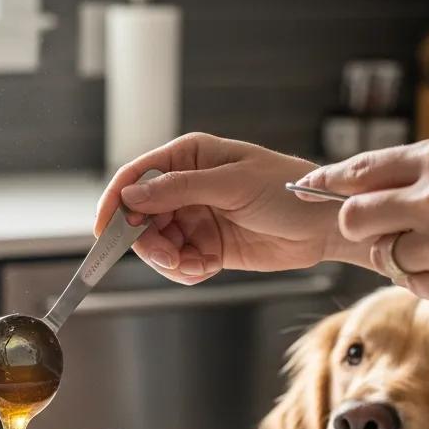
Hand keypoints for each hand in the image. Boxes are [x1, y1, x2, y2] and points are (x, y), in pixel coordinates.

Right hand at [96, 133, 334, 284]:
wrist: (323, 225)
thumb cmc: (287, 190)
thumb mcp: (232, 184)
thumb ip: (180, 189)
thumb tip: (132, 196)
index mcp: (189, 158)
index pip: (137, 177)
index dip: (116, 201)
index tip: (105, 229)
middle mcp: (187, 186)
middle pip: (142, 217)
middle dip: (148, 241)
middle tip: (167, 257)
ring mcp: (197, 217)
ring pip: (159, 244)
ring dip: (168, 261)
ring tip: (192, 266)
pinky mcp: (208, 245)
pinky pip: (181, 262)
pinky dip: (186, 271)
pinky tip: (205, 269)